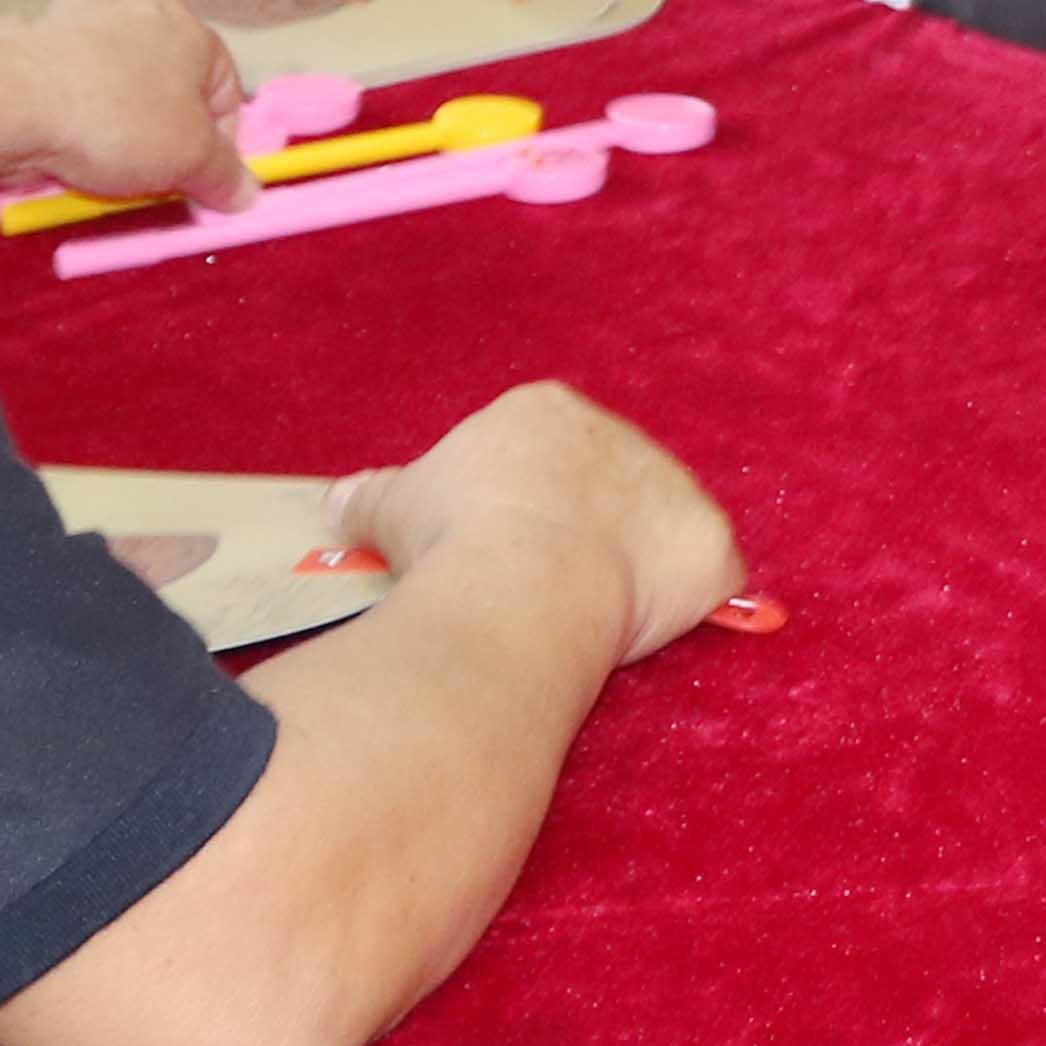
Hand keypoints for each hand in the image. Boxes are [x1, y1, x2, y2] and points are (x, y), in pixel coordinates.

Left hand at [0, 0, 249, 209]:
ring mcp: (75, 13)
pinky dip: (43, 76)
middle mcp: (134, 7)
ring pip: (99, 41)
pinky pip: (42, 53)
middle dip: (159, 108)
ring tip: (95, 124)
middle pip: (162, 63)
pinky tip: (40, 108)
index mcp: (187, 29)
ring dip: (100, 73)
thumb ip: (225, 175)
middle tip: (147, 157)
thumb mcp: (190, 161)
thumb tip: (249, 194)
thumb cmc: (120, 123)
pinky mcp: (25, 31)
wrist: (16, 104)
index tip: (199, 179)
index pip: (225, 88)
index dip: (220, 141)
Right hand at [340, 382, 740, 664]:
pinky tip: (652, 632)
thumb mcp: (392, 506)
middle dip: (578, 533)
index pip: (540, 453)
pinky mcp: (709, 544)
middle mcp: (617, 435)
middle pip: (603, 486)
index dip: (519, 506)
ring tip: (590, 617)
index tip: (496, 548)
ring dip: (635, 567)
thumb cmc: (452, 537)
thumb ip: (371, 497)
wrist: (522, 582)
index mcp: (543, 412)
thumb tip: (336, 503)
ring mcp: (672, 487)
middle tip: (539, 589)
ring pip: (657, 529)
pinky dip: (691, 605)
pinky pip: (709, 577)